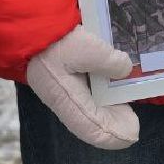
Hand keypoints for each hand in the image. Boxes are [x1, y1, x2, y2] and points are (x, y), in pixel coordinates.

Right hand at [25, 26, 138, 149]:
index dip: (115, 135)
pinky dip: (101, 97)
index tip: (134, 130)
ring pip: (89, 112)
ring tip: (126, 102)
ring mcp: (63, 93)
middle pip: (93, 125)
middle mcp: (65, 103)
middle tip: (133, 119)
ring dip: (108, 110)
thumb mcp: (86, 48)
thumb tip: (125, 70)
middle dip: (115, 124)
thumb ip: (109, 61)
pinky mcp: (63, 82)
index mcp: (69, 102)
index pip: (94, 131)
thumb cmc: (56, 41)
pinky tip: (112, 87)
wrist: (29, 27)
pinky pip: (85, 98)